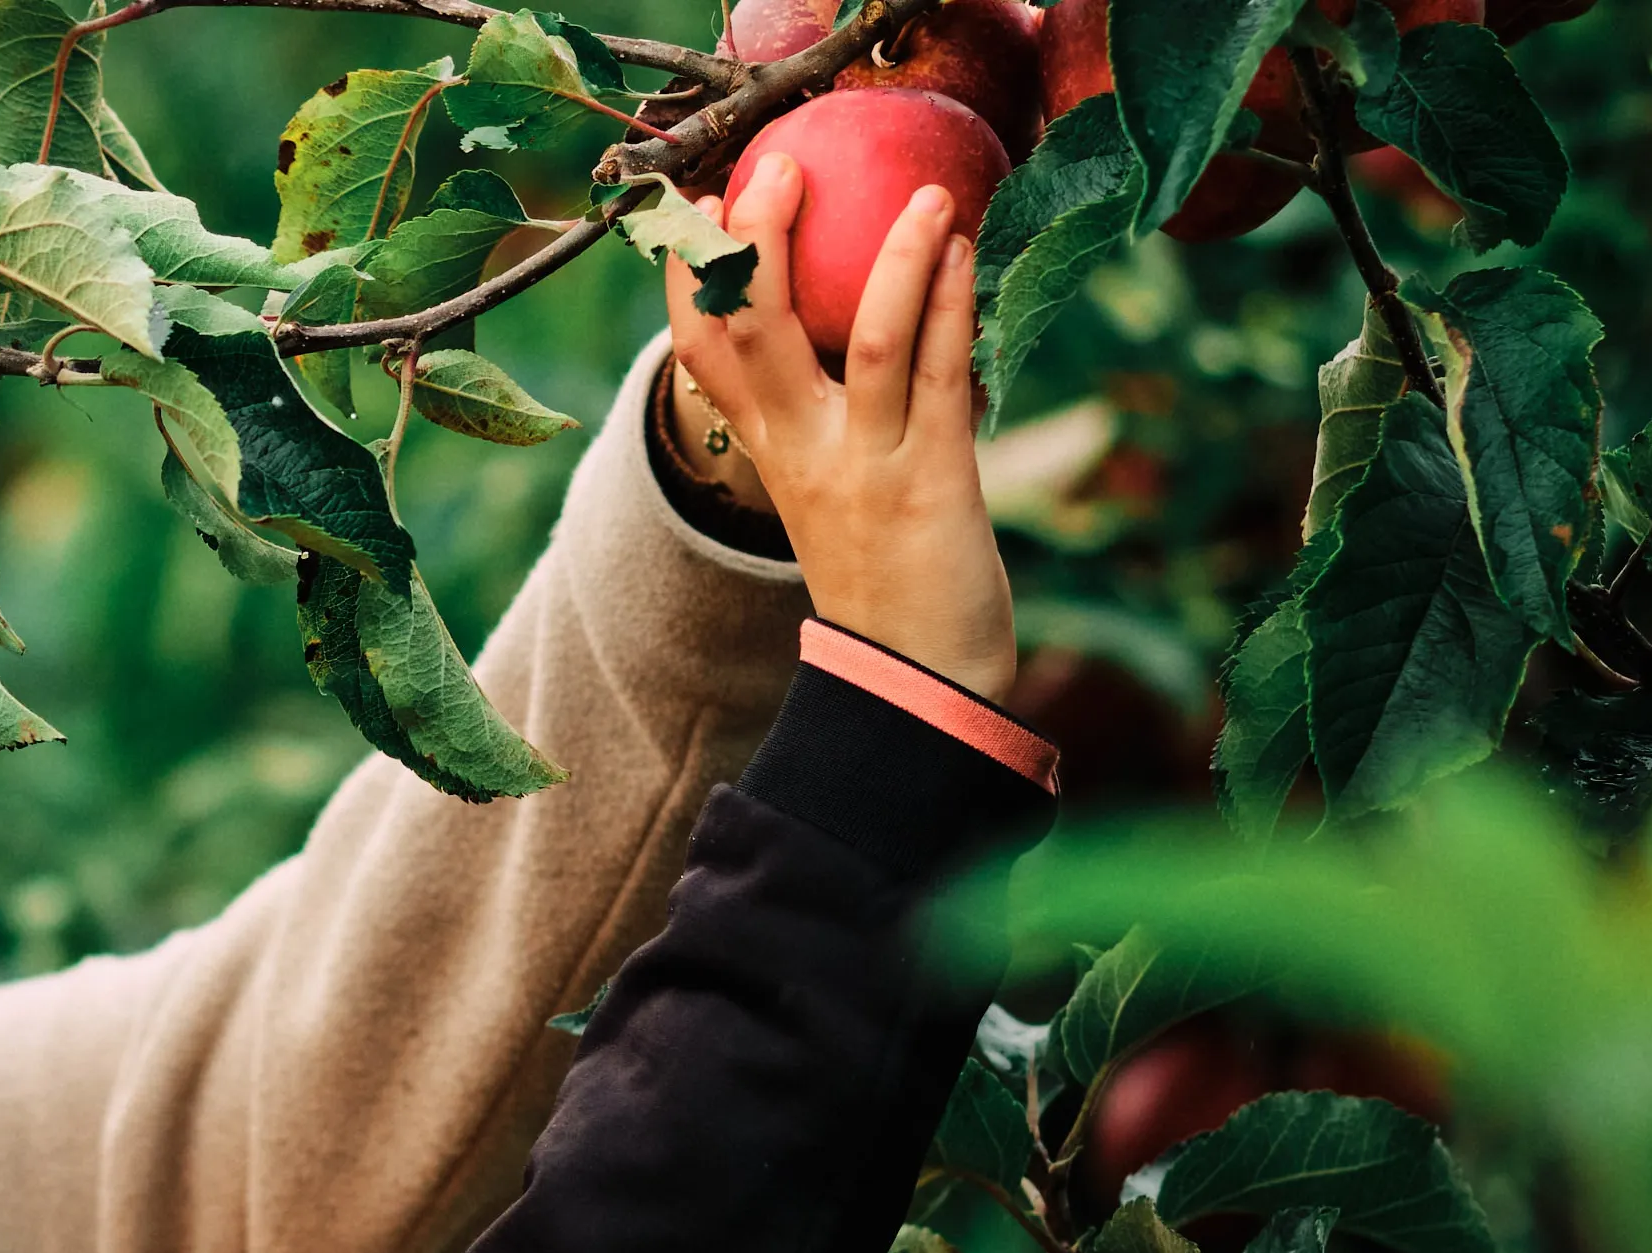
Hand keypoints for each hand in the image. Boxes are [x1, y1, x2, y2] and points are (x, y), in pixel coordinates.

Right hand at [667, 154, 1017, 702]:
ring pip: (861, 342)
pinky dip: (951, 307)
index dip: (687, 280)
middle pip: (753, 334)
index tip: (699, 209)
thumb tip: (848, 339)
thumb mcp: (832, 496)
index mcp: (771, 456)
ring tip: (927, 194)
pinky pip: (941, 377)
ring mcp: (865, 468)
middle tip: (781, 167)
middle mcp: (803, 456)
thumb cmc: (885, 584)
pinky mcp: (932, 481)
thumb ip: (826, 425)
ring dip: (893, 258)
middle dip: (756, 243)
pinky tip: (964, 254)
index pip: (702, 356)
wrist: (917, 686)